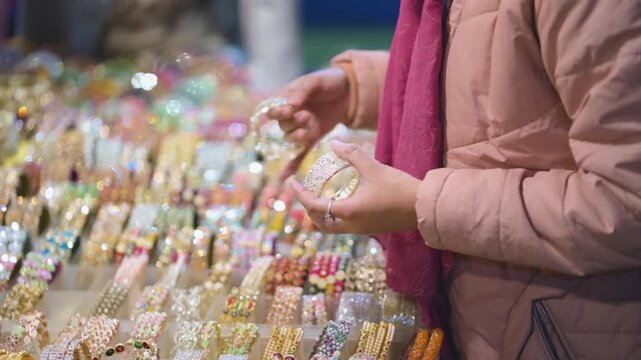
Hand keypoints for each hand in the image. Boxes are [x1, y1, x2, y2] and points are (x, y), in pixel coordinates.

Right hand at [268, 68, 350, 179]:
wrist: (350, 91)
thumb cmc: (329, 81)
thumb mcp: (316, 80)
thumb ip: (303, 90)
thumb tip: (291, 103)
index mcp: (286, 100)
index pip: (273, 110)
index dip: (277, 112)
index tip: (288, 111)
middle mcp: (290, 116)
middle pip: (283, 126)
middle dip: (293, 124)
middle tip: (306, 116)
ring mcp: (301, 128)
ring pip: (291, 139)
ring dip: (296, 138)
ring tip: (306, 132)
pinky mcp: (311, 139)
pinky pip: (299, 154)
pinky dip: (291, 166)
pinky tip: (283, 179)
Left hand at [291, 141, 420, 233]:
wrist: (424, 207)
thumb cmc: (399, 187)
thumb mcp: (374, 167)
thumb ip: (352, 154)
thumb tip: (335, 143)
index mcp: (348, 211)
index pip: (314, 206)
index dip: (300, 194)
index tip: (293, 183)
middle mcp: (351, 225)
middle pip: (319, 223)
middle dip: (308, 209)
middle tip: (304, 192)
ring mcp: (361, 230)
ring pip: (331, 228)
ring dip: (320, 216)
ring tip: (319, 199)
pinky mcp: (369, 229)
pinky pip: (343, 227)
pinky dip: (333, 218)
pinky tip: (339, 202)